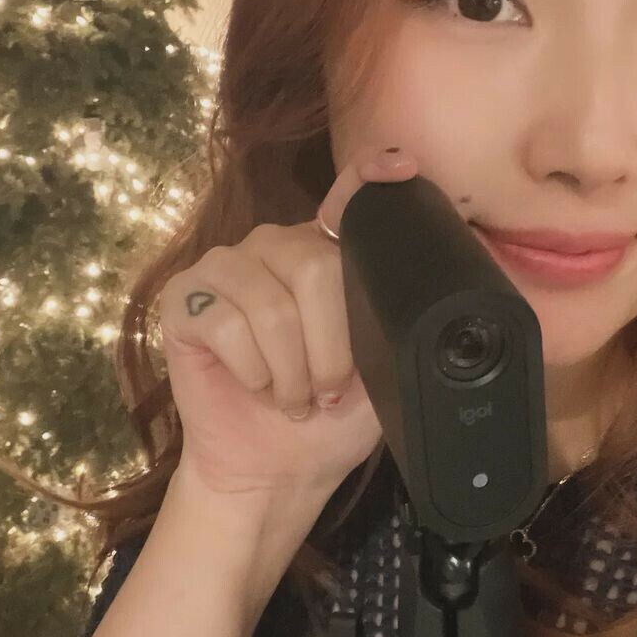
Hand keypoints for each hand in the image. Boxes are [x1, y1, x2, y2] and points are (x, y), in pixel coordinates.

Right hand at [157, 143, 416, 497]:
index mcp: (325, 255)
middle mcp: (275, 247)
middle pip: (313, 266)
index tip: (399, 168)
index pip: (346, 200)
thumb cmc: (329, 421)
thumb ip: (401, 323)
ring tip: (293, 397)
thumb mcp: (383, 371)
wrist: (275, 468)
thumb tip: (452, 291)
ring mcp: (226, 268)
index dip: (367, 179)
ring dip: (291, 371)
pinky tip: (255, 387)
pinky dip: (251, 373)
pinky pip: (225, 325)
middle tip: (327, 392)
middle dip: (331, 348)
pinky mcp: (185, 300)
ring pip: (270, 305)